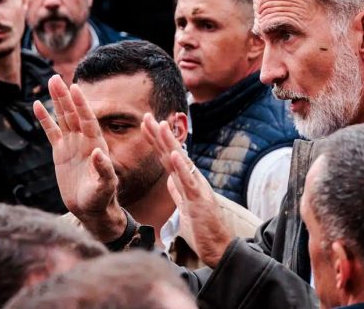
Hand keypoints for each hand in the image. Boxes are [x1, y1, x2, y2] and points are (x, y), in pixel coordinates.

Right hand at [34, 75, 125, 241]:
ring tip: (51, 82)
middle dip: (65, 96)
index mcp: (96, 145)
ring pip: (63, 118)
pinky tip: (38, 105)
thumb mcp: (105, 186)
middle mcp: (85, 141)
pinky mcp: (60, 153)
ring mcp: (72, 145)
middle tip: (55, 77)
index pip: (88, 120)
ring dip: (57, 101)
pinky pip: (52, 132)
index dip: (81, 105)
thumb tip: (99, 153)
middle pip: (73, 114)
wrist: (91, 209)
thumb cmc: (102, 198)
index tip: (74, 88)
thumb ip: (104, 170)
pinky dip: (45, 119)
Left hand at [141, 113, 232, 267]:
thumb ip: (178, 192)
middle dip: (159, 134)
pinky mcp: (199, 199)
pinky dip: (181, 167)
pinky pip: (188, 181)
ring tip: (160, 125)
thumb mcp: (185, 207)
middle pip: (172, 153)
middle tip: (146, 116)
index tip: (144, 124)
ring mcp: (196, 188)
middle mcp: (191, 179)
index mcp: (185, 181)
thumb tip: (169, 180)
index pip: (167, 157)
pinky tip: (174, 155)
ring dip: (170, 143)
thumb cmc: (202, 228)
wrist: (218, 246)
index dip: (155, 140)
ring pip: (181, 161)